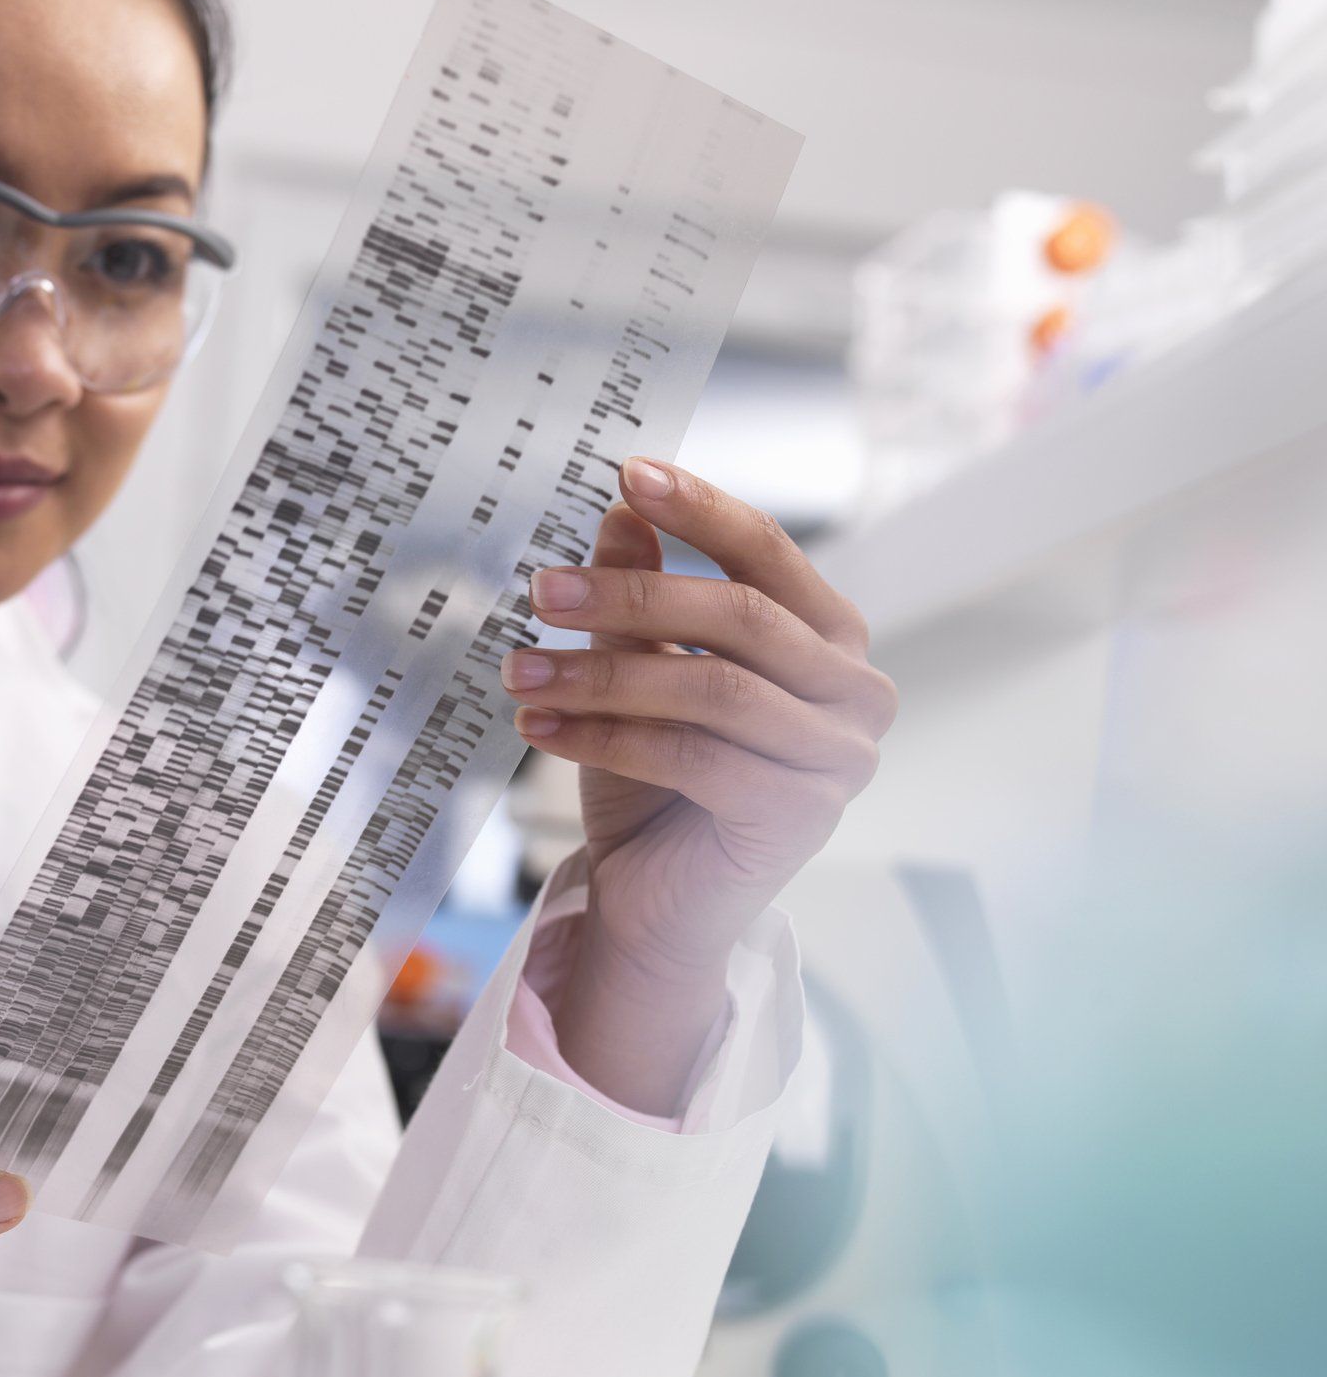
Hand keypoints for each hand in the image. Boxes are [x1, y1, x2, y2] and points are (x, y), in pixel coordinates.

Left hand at [502, 456, 895, 1112]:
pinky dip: (607, 735)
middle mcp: (856, 693)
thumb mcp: (641, 671)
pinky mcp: (798, 817)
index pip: (770, 554)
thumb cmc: (658, 782)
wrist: (661, 903)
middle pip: (739, 617)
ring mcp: (838, 759)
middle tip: (540, 588)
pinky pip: (692, 756)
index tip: (628, 473)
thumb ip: (645, 595)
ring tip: (519, 667)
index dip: (702, 509)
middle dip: (630, 594)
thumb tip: (621, 512)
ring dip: (602, 672)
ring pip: (710, 690)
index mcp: (831, 637)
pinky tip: (542, 724)